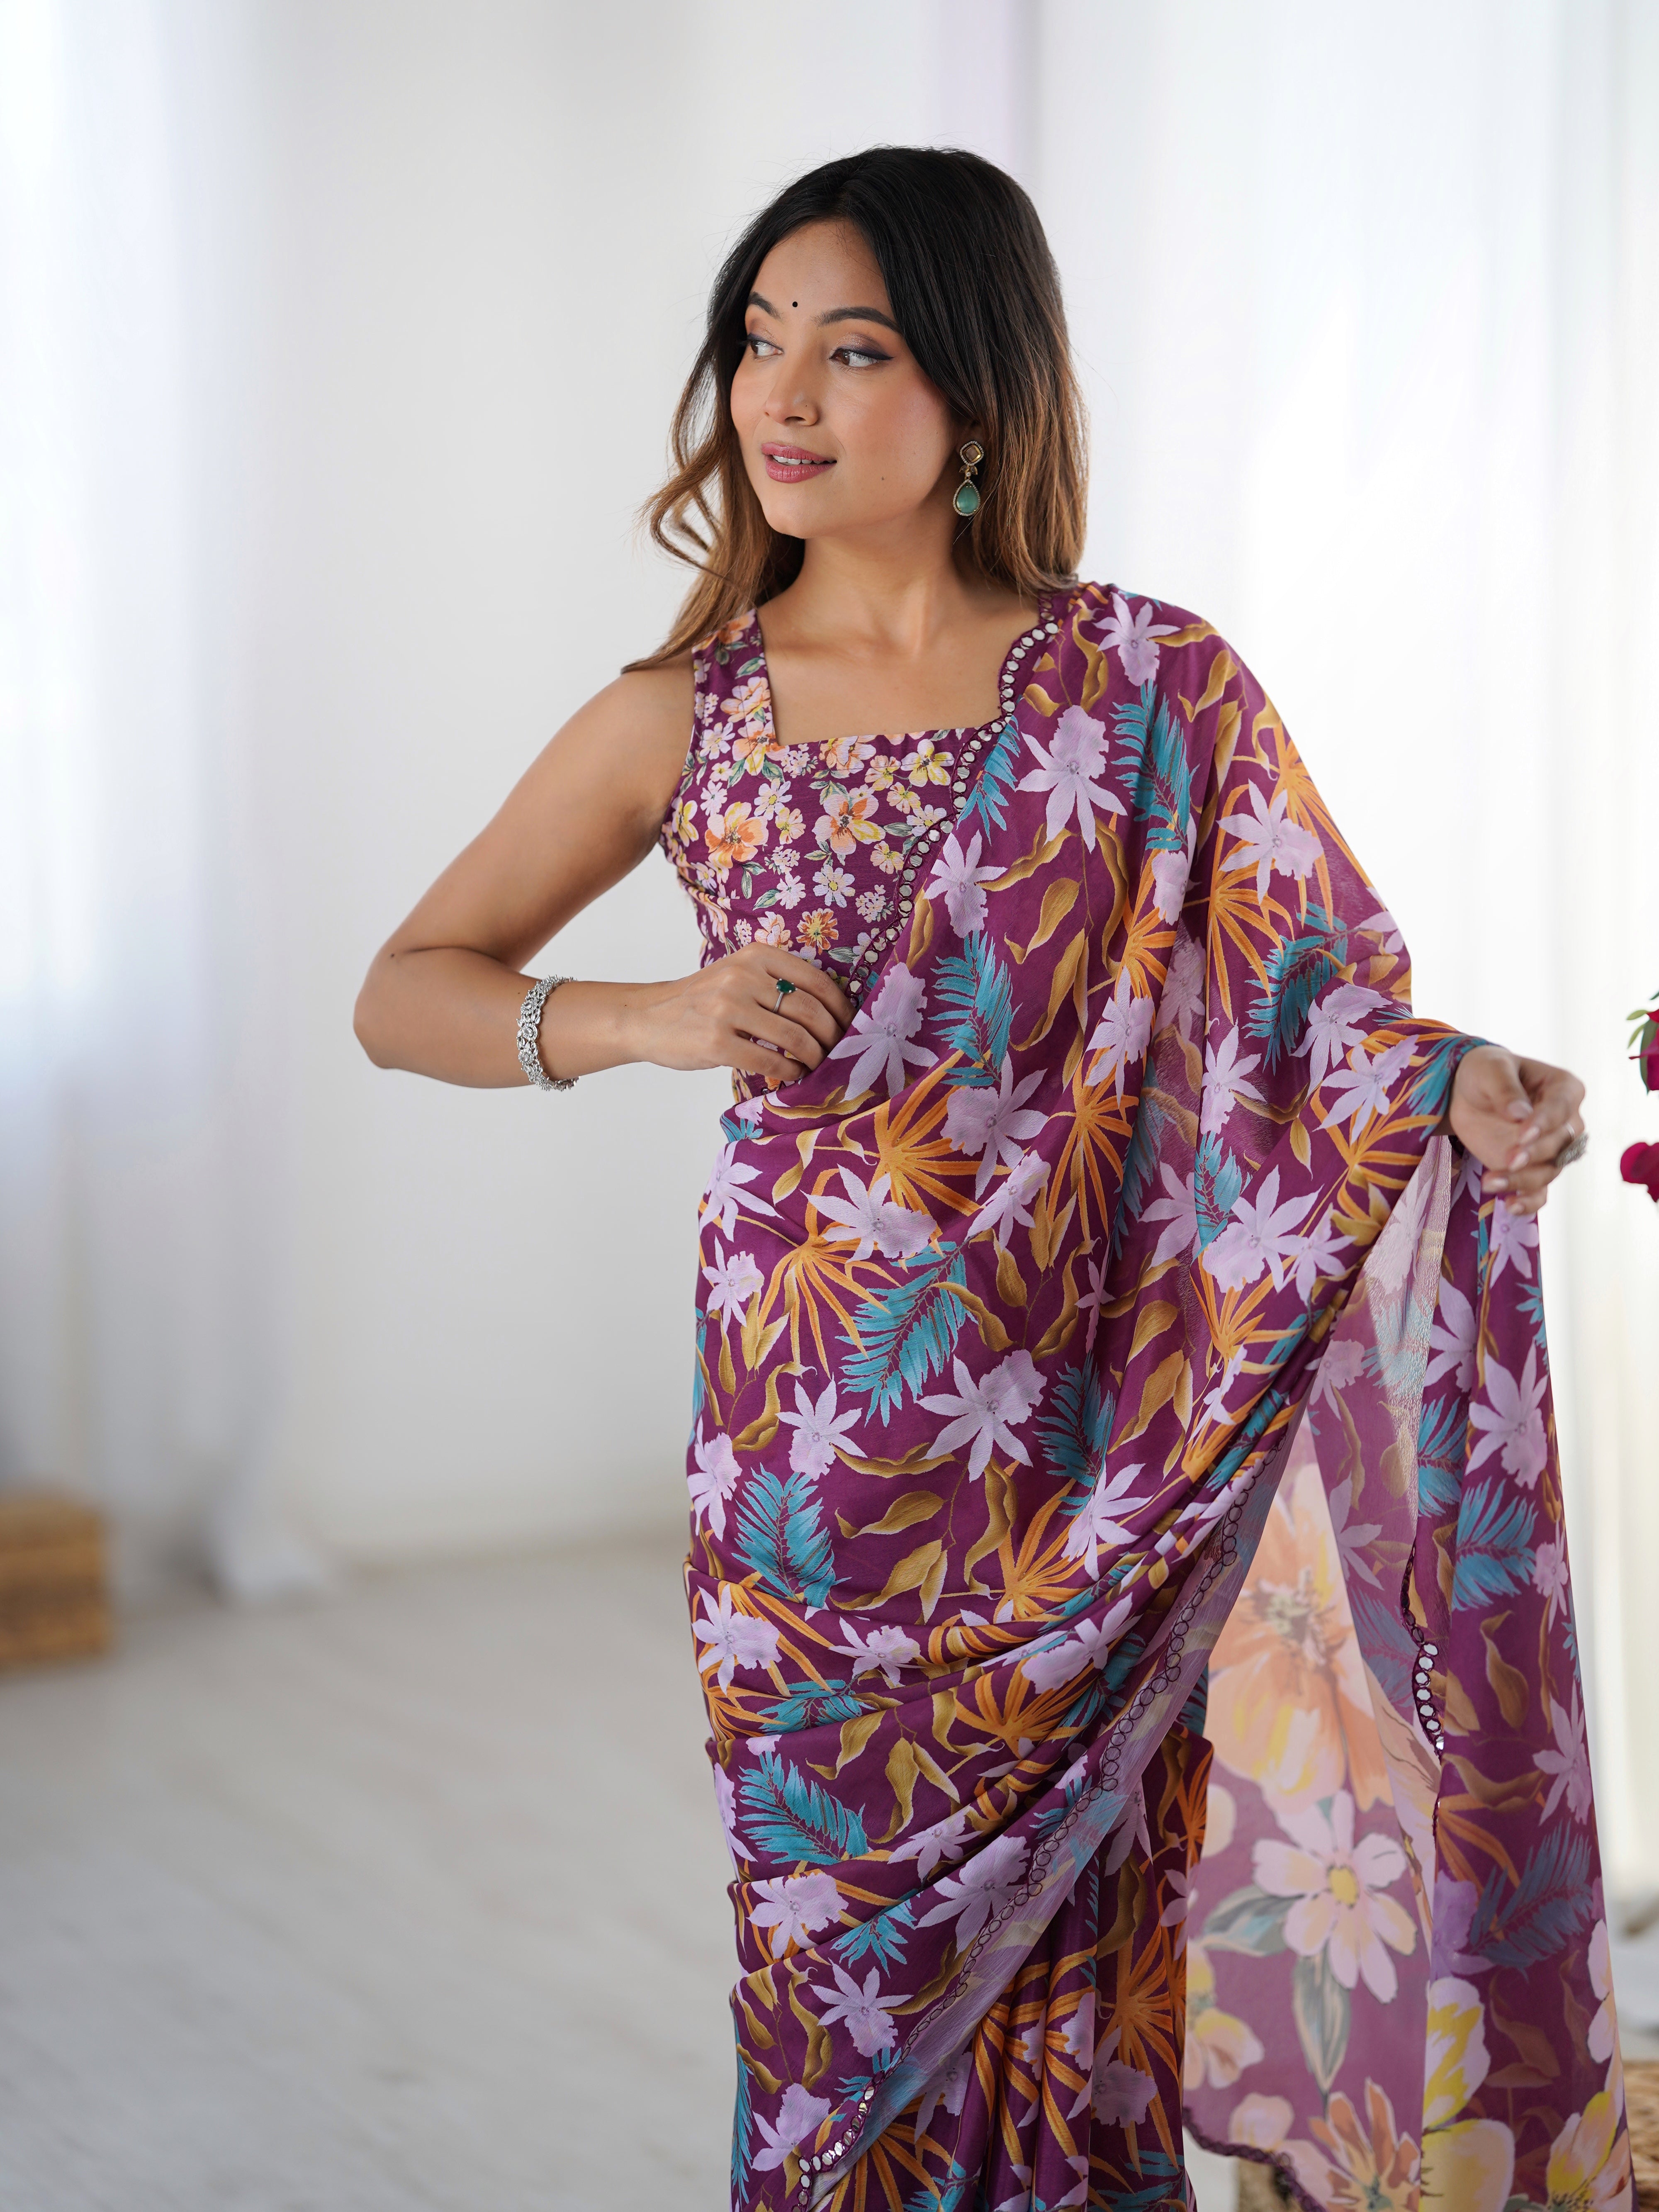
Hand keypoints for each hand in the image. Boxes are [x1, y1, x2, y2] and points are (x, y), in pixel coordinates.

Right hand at [627, 945, 852, 1081]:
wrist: (648, 1018)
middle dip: (832, 1037)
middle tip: (838, 1052)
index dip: (841, 1009)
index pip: (816, 982)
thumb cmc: (701, 1001)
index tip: (849, 1027)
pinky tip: (792, 1075)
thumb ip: (776, 982)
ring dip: (814, 1058)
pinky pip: (770, 1062)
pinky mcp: (716, 1043)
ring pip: (794, 1038)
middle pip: (809, 1011)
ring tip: (817, 1066)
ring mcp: (727, 1010)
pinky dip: (789, 1072)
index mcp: (755, 956)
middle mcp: (742, 977)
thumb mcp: (737, 974)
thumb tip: (830, 1011)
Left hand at [1445, 1044, 1585, 1215]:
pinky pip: (1540, 1192)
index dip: (1544, 1123)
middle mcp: (1566, 1122)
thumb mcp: (1490, 1069)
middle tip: (1509, 1160)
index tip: (1523, 1134)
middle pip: (1559, 1145)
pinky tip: (1509, 1206)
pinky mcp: (1532, 1169)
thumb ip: (1505, 1089)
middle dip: (1534, 1155)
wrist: (1469, 1093)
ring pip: (1548, 1171)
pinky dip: (1527, 1202)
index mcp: (1565, 1089)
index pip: (1561, 1109)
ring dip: (1522, 1181)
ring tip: (1490, 1182)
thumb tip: (1520, 1114)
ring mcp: (1550, 1149)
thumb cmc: (1486, 1072)